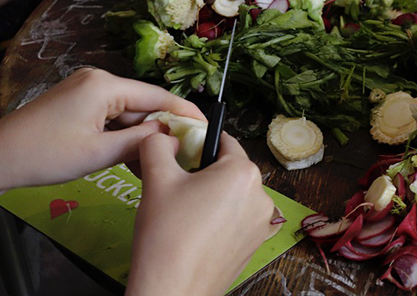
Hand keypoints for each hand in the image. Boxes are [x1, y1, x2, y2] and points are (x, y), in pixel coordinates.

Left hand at [0, 69, 204, 203]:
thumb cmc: (44, 156)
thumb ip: (141, 142)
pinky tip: (133, 156)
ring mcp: (86, 89)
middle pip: (143, 103)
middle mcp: (98, 79)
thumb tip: (174, 136)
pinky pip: (111, 116)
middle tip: (185, 152)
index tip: (207, 127)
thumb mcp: (99, 153)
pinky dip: (123, 135)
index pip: (157, 95)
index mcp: (105, 85)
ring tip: (160, 160)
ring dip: (142, 135)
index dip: (185, 112)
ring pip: (128, 112)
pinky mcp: (78, 102)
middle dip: (162, 128)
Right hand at [127, 132, 273, 295]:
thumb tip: (163, 137)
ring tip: (184, 215)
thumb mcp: (156, 179)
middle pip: (229, 170)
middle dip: (205, 174)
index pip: (224, 141)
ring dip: (212, 198)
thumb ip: (158, 146)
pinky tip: (195, 233)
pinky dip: (219, 220)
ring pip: (233, 196)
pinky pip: (237, 220)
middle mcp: (261, 195)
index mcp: (243, 172)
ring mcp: (261, 223)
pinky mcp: (255, 245)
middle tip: (177, 188)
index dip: (199, 143)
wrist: (172, 292)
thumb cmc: (168, 238)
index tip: (182, 151)